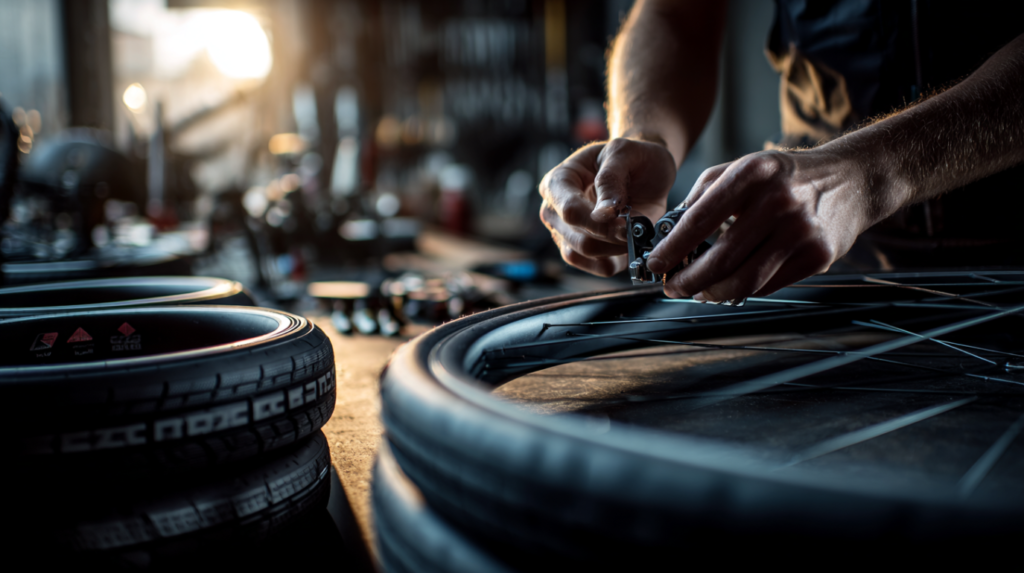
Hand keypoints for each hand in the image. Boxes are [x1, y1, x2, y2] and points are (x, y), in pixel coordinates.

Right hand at [539, 138, 677, 275]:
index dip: (596, 221)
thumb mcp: (624, 153)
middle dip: (612, 236)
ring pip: (586, 255)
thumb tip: (602, 214)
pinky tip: (632, 243)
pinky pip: (599, 267)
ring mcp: (568, 234)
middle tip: (637, 225)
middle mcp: (556, 211)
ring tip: (636, 230)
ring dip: (616, 248)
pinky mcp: (587, 253)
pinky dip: (620, 260)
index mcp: (558, 182)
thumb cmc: (632, 157)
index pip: (568, 211)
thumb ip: (611, 179)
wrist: (645, 169)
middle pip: (577, 238)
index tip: (624, 218)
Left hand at [648, 149, 870, 300]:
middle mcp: (779, 202)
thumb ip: (704, 194)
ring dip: (713, 293)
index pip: (700, 219)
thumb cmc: (786, 176)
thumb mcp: (744, 167)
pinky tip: (730, 287)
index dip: (673, 248)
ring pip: (745, 279)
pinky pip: (769, 285)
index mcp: (753, 174)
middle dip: (689, 280)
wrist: (853, 180)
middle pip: (721, 257)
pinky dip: (744, 291)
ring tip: (698, 292)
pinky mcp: (818, 256)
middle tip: (672, 288)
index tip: (656, 264)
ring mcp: (801, 231)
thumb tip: (670, 232)